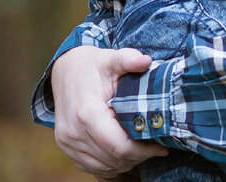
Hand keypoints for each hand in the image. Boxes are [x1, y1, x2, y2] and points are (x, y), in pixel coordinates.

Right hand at [51, 46, 168, 177]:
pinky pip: (89, 166)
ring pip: (101, 166)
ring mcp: (67, 142)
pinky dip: (108, 165)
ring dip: (124, 163)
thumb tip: (146, 61)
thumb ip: (128, 59)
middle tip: (155, 148)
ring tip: (142, 151)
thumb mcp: (111, 58)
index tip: (160, 147)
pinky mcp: (65, 146)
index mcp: (87, 113)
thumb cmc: (92, 65)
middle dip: (137, 157)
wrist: (65, 69)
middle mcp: (73, 132)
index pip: (119, 146)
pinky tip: (124, 155)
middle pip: (112, 159)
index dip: (143, 151)